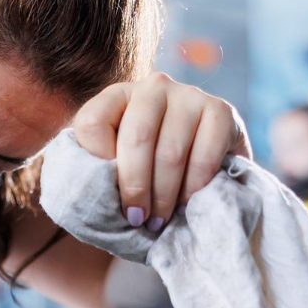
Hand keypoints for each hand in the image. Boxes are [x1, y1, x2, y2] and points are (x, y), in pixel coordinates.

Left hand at [72, 72, 250, 231]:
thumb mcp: (118, 162)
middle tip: (137, 219)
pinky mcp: (222, 111)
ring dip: (164, 196)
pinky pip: (204, 157)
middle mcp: (154, 87)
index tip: (105, 195)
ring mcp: (190, 95)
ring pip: (171, 153)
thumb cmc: (149, 167)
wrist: (206, 164)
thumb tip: (85, 194)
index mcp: (117, 95)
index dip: (96, 164)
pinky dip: (193, 188)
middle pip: (136, 138)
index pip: (92, 122)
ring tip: (159, 220)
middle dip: (135, 187)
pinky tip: (185, 204)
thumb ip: (98, 168)